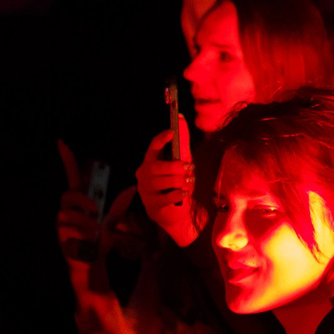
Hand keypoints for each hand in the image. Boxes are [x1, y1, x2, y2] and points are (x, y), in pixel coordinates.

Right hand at [57, 140, 138, 264]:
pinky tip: (89, 240)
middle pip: (67, 195)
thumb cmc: (99, 240)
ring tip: (96, 230)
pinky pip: (67, 229)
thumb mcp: (112, 221)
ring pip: (68, 213)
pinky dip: (82, 233)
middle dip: (82, 200)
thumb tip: (131, 188)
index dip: (68, 161)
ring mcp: (61, 222)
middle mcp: (68, 209)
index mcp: (80, 202)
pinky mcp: (59, 235)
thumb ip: (119, 205)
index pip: (73, 177)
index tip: (62, 143)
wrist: (92, 261)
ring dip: (85, 221)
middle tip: (95, 209)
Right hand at [136, 125, 199, 250]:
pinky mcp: (151, 206)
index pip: (152, 148)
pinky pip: (166, 196)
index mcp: (150, 161)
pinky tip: (183, 193)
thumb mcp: (182, 162)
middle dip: (176, 167)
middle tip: (190, 170)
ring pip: (161, 181)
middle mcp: (143, 175)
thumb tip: (180, 118)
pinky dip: (178, 193)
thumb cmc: (179, 184)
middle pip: (157, 166)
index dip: (161, 139)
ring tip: (189, 183)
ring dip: (180, 181)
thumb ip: (181, 142)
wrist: (180, 214)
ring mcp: (145, 191)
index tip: (171, 132)